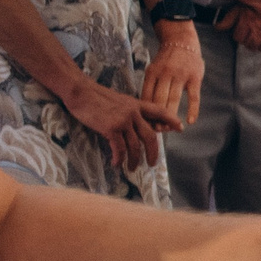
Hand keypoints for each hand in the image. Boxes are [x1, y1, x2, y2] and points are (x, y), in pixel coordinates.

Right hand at [64, 78, 180, 170]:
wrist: (80, 91)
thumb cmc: (96, 97)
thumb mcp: (120, 101)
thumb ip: (131, 112)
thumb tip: (138, 127)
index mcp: (137, 104)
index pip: (160, 111)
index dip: (171, 119)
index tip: (180, 128)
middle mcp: (133, 112)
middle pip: (151, 136)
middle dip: (154, 152)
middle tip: (153, 163)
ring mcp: (123, 120)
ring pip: (135, 146)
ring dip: (134, 160)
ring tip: (132, 168)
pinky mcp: (111, 128)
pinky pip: (120, 149)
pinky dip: (119, 159)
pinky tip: (116, 163)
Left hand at [142, 21, 202, 127]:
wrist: (182, 41)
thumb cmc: (166, 60)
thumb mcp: (153, 69)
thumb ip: (151, 86)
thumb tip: (147, 110)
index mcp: (152, 73)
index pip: (147, 97)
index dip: (146, 113)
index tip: (147, 124)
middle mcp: (165, 74)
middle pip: (159, 101)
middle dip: (158, 118)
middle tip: (158, 130)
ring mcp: (180, 75)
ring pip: (174, 100)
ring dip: (172, 117)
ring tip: (171, 128)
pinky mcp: (195, 77)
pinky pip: (193, 97)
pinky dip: (192, 110)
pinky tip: (190, 121)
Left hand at [217, 5, 260, 56]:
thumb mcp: (242, 5)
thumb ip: (229, 18)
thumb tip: (217, 27)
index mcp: (248, 21)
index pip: (239, 37)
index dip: (240, 34)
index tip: (244, 30)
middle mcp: (259, 29)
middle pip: (250, 45)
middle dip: (250, 40)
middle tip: (254, 34)